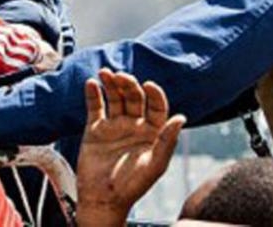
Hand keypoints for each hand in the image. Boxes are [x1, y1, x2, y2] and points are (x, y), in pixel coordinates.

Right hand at [76, 69, 185, 226]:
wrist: (103, 200)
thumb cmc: (132, 186)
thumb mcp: (154, 165)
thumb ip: (167, 141)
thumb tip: (181, 117)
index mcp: (153, 132)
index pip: (156, 106)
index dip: (154, 94)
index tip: (149, 85)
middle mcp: (134, 125)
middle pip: (134, 97)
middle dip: (128, 85)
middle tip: (122, 76)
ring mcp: (114, 125)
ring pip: (114, 98)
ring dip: (111, 84)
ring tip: (105, 73)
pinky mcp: (95, 129)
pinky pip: (95, 107)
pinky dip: (93, 94)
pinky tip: (92, 83)